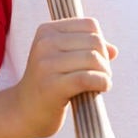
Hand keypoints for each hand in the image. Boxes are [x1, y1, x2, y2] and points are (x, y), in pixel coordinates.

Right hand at [14, 17, 116, 137]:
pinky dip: (102, 82)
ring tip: (101, 83)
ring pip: (93, 59)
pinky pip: (88, 78)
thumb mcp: (63, 60)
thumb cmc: (49, 85)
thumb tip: (114, 50)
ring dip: (105, 73)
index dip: (101, 43)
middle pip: (94, 42)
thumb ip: (87, 50)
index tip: (96, 61)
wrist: (23, 113)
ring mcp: (46, 64)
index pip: (90, 25)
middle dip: (105, 59)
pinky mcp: (52, 85)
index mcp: (47, 31)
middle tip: (101, 75)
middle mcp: (44, 43)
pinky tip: (102, 88)